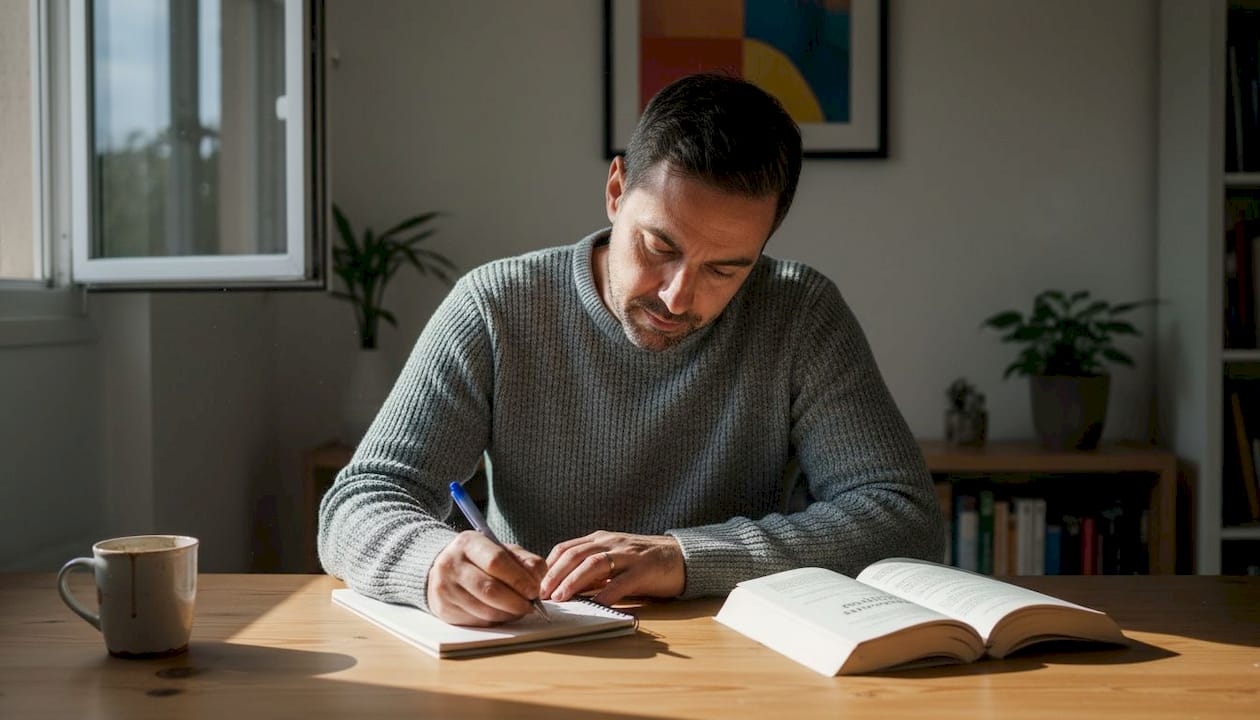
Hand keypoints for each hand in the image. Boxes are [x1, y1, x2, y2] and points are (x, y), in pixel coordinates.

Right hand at [426, 531, 546, 625]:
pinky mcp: (444, 609)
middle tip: (531, 606)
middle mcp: (451, 565)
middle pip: (489, 589)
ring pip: (484, 610)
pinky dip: (496, 620)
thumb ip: (524, 560)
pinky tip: (502, 613)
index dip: (519, 579)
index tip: (534, 590)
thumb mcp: (501, 549)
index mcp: (467, 543)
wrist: (443, 569)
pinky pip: (477, 621)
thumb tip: (539, 578)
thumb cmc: (479, 559)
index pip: (496, 561)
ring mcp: (444, 589)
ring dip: (509, 614)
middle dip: (516, 601)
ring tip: (519, 610)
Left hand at [539, 531, 684, 604]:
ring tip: (561, 597)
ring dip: (574, 581)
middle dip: (555, 575)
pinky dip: (606, 593)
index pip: (566, 548)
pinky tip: (596, 604)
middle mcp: (611, 543)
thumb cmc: (642, 562)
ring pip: (594, 564)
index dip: (549, 566)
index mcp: (600, 539)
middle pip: (575, 555)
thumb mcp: (613, 559)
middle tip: (542, 594)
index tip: (536, 584)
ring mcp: (628, 555)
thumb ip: (591, 569)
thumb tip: (563, 587)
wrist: (680, 556)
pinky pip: (621, 581)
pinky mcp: (644, 570)